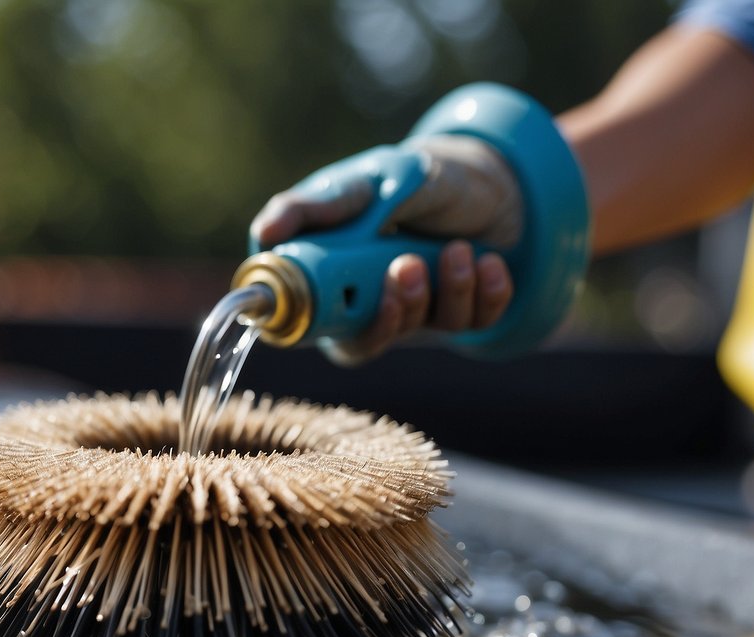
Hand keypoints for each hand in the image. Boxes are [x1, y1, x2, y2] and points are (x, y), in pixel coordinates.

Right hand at [250, 135, 521, 364]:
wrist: (488, 179)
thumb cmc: (412, 177)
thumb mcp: (364, 182)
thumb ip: (316, 207)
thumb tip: (263, 234)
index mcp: (330, 274)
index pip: (309, 322)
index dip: (323, 322)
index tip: (349, 297)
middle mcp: (366, 301)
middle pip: (363, 342)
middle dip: (392, 310)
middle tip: (406, 266)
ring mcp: (413, 312)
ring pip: (421, 329)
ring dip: (445, 291)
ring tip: (458, 250)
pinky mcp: (459, 316)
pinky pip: (471, 323)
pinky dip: (485, 292)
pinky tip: (490, 261)